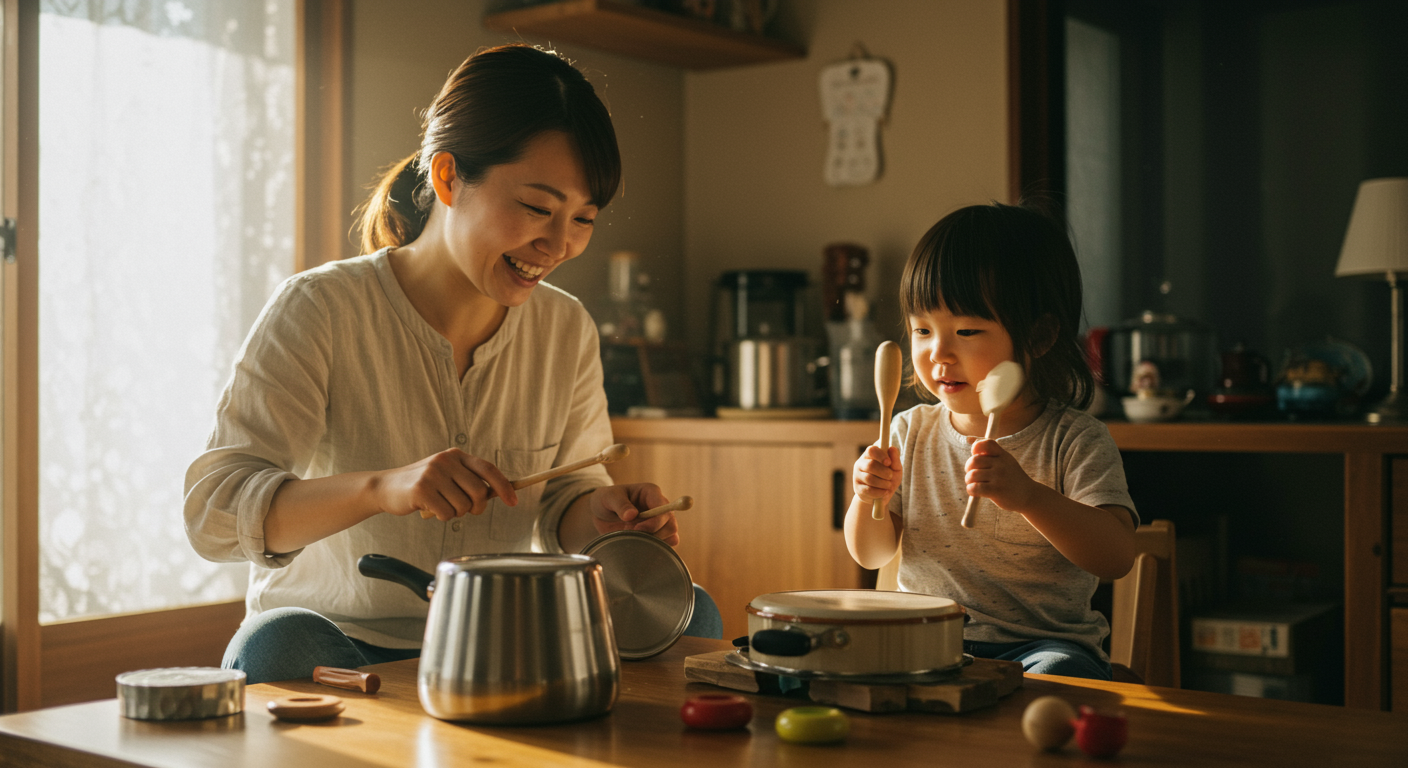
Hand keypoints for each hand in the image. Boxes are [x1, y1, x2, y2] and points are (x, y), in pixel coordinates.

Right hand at [373, 448, 517, 520]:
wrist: (386, 487)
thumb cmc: (422, 485)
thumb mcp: (447, 475)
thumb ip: (469, 481)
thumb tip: (500, 493)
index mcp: (456, 455)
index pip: (488, 469)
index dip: (504, 486)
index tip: (514, 501)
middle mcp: (446, 461)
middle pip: (479, 492)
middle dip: (477, 508)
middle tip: (466, 511)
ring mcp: (433, 474)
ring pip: (463, 506)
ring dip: (456, 514)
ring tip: (441, 506)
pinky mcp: (422, 490)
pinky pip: (447, 514)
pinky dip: (442, 517)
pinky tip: (429, 509)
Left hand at [585, 483, 679, 546]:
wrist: (601, 514)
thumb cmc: (606, 500)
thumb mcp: (609, 497)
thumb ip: (620, 504)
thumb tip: (632, 515)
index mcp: (651, 493)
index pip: (664, 508)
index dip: (655, 521)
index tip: (637, 528)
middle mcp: (659, 507)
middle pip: (671, 525)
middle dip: (654, 534)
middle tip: (633, 534)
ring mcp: (659, 522)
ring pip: (670, 536)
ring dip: (652, 541)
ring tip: (633, 537)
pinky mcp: (656, 534)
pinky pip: (665, 545)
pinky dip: (654, 548)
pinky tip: (639, 544)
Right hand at [853, 444, 902, 506]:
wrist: (882, 495)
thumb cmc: (889, 477)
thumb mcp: (895, 468)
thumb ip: (895, 459)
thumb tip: (892, 448)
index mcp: (869, 455)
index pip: (871, 450)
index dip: (880, 455)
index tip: (888, 462)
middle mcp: (860, 464)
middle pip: (870, 465)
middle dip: (884, 472)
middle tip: (890, 476)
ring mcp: (857, 476)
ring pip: (869, 479)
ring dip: (883, 483)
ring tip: (888, 485)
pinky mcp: (857, 489)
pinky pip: (869, 490)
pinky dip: (880, 492)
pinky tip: (884, 492)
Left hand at [965, 439, 1038, 510]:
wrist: (1029, 495)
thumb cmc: (1011, 478)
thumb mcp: (1005, 461)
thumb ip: (989, 451)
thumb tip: (968, 438)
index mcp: (1003, 455)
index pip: (987, 443)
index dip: (976, 447)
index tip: (976, 455)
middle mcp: (1001, 464)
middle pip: (974, 461)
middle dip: (968, 468)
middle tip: (972, 474)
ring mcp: (999, 477)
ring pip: (972, 475)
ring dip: (969, 481)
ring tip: (974, 484)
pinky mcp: (996, 491)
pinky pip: (975, 488)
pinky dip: (971, 490)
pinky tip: (974, 492)